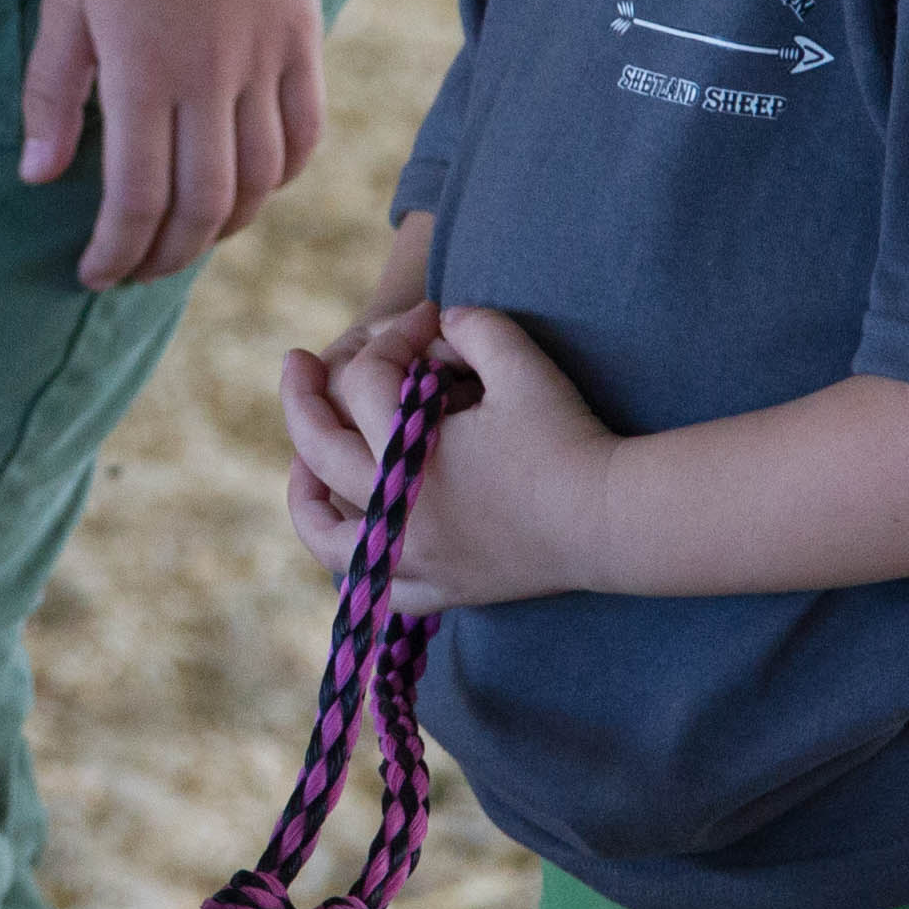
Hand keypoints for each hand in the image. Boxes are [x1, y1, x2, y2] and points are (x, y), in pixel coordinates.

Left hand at [21, 0, 325, 287]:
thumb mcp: (67, 0)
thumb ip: (52, 92)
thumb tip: (38, 176)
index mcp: (143, 72)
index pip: (136, 200)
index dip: (115, 252)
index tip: (94, 273)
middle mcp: (210, 78)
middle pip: (201, 207)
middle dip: (165, 257)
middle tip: (137, 270)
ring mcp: (265, 61)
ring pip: (259, 182)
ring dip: (222, 227)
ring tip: (189, 239)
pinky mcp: (303, 42)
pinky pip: (304, 135)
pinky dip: (280, 178)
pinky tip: (249, 188)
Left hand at [278, 305, 610, 615]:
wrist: (614, 520)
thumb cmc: (569, 437)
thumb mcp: (521, 363)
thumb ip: (474, 326)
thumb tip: (439, 321)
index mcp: (408, 457)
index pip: (369, 382)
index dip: (393, 336)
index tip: (426, 318)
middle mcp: (396, 515)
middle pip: (318, 449)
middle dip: (301, 395)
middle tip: (294, 361)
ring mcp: (415, 561)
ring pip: (326, 536)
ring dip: (303, 495)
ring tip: (300, 466)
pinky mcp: (444, 590)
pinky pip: (376, 589)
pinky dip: (354, 564)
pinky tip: (354, 536)